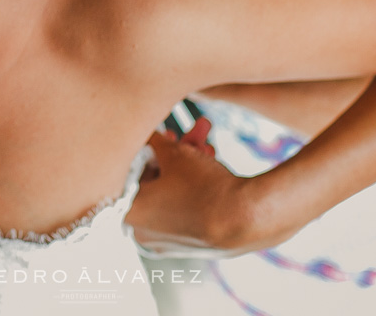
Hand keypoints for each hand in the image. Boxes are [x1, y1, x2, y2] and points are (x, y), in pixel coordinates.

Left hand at [127, 121, 252, 256]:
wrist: (247, 219)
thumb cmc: (202, 187)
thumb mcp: (174, 154)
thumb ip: (153, 140)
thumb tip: (145, 130)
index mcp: (129, 214)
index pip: (129, 172)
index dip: (147, 147)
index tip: (163, 133)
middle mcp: (142, 233)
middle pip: (153, 181)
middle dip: (175, 153)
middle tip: (189, 133)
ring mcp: (166, 242)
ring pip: (171, 193)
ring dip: (189, 165)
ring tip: (208, 144)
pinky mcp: (189, 245)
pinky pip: (183, 208)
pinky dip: (194, 187)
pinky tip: (212, 164)